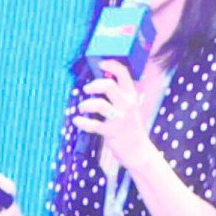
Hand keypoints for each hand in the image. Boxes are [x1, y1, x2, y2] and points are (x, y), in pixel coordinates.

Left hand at [71, 59, 169, 174]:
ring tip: (82, 108)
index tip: (100, 64)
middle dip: (93, 85)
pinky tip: (77, 121)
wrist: (138, 151)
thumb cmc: (130, 127)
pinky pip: (93, 125)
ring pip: (99, 104)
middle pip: (108, 85)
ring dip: (86, 104)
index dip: (111, 65)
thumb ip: (119, 95)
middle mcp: (127, 105)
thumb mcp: (130, 108)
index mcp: (132, 96)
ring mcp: (120, 118)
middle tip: (87, 90)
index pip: (123, 74)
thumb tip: (99, 82)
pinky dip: (82, 122)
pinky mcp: (111, 132)